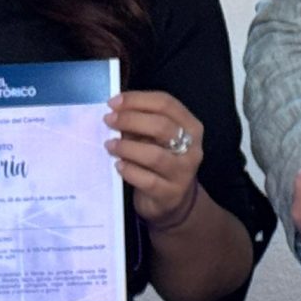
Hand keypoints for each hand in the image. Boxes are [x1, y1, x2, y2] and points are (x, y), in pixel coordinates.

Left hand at [106, 91, 208, 227]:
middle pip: (161, 126)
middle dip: (130, 120)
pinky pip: (148, 180)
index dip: (137, 100)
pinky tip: (118, 165)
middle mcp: (192, 147)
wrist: (172, 201)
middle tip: (109, 121)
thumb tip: (116, 111)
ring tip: (110, 145)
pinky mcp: (171, 194)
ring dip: (127, 147)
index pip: (165, 103)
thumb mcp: (155, 138)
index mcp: (190, 125)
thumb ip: (140, 123)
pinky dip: (130, 171)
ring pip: (154, 155)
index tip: (113, 102)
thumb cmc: (160, 160)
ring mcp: (183, 172)